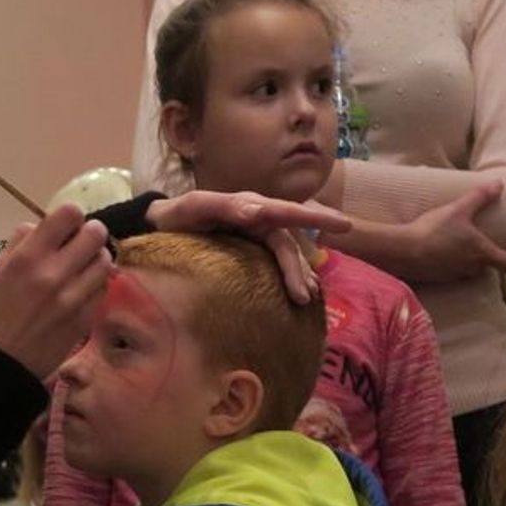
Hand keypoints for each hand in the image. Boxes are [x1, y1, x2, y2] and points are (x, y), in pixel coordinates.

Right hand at [0, 205, 114, 378]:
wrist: (4, 360)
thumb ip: (19, 241)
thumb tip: (41, 223)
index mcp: (28, 256)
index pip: (69, 214)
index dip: (71, 217)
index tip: (66, 227)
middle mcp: (53, 273)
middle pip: (95, 233)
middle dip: (90, 234)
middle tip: (81, 243)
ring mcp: (73, 297)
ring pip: (105, 260)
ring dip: (97, 259)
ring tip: (84, 267)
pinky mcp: (85, 316)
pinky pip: (104, 288)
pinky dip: (97, 283)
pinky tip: (83, 289)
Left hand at [145, 190, 352, 302]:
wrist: (161, 224)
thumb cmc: (178, 213)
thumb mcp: (195, 206)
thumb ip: (223, 206)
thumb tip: (256, 210)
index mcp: (249, 206)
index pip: (285, 214)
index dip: (315, 219)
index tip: (344, 226)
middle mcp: (258, 220)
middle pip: (286, 245)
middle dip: (299, 268)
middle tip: (305, 295)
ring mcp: (255, 238)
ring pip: (285, 256)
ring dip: (297, 276)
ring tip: (304, 299)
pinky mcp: (249, 253)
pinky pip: (274, 265)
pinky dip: (286, 278)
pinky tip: (295, 295)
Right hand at [400, 182, 505, 282]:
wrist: (402, 251)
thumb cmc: (434, 231)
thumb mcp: (458, 210)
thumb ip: (480, 197)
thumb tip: (500, 183)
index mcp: (483, 253)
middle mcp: (472, 268)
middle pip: (489, 267)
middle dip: (489, 258)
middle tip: (486, 246)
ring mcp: (454, 276)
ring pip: (468, 270)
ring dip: (468, 261)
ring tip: (460, 248)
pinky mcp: (437, 278)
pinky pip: (449, 272)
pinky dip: (448, 264)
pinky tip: (438, 253)